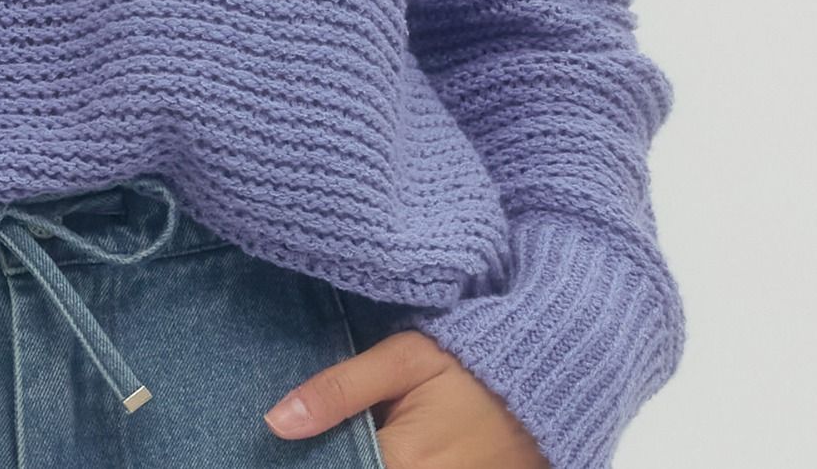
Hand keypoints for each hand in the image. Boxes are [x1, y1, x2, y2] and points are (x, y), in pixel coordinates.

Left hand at [263, 327, 551, 467]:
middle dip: (331, 457)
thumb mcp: (406, 358)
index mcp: (400, 464)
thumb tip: (275, 421)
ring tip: (342, 440)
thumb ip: (340, 388)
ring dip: (351, 461)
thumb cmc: (472, 364)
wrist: (541, 384)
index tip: (281, 444)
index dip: (306, 458)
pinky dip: (378, 464)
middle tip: (310, 437)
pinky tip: (368, 448)